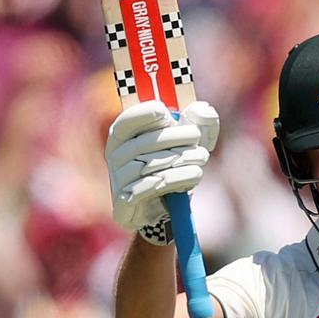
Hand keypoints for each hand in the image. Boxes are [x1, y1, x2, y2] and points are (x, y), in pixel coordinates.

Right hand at [105, 100, 219, 233]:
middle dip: (173, 137)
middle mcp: (115, 159)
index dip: (142, 114)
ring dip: (179, 160)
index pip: (125, 122)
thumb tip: (204, 109)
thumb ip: (198, 122)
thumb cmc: (175, 165)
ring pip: (146, 167)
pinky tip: (191, 176)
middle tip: (197, 137)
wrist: (166, 208)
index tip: (166, 113)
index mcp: (122, 138)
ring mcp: (117, 183)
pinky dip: (172, 181)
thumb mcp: (188, 141)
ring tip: (202, 157)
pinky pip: (145, 190)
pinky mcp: (123, 207)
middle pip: (141, 144)